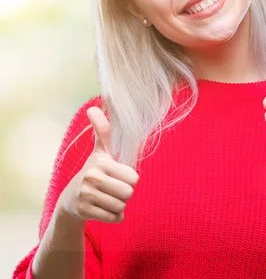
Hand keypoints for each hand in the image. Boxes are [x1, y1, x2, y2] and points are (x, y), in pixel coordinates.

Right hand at [57, 107, 138, 223]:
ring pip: (122, 206)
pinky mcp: (84, 212)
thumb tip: (93, 108)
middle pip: (129, 193)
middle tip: (112, 190)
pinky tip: (103, 210)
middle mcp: (91, 177)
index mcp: (100, 162)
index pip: (134, 178)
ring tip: (106, 199)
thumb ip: (103, 131)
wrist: (70, 200)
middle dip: (125, 194)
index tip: (117, 176)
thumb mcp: (100, 152)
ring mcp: (86, 195)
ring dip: (119, 206)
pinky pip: (114, 218)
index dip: (129, 179)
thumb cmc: (93, 173)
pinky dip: (114, 217)